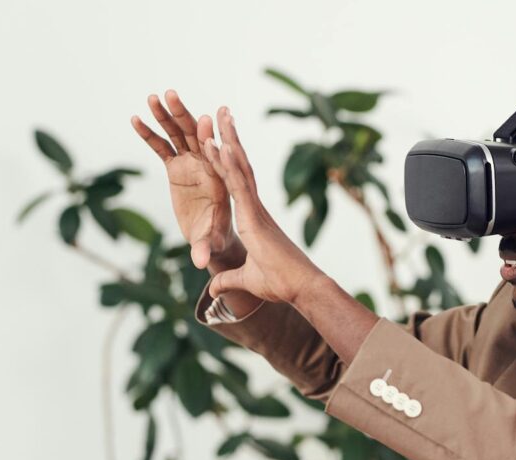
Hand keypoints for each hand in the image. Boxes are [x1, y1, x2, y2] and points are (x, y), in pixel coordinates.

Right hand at [132, 90, 242, 271]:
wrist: (213, 236)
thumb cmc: (217, 238)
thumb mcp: (211, 242)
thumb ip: (205, 248)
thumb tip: (200, 262)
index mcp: (221, 178)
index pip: (218, 156)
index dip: (211, 140)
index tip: (205, 122)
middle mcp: (207, 166)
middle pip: (196, 136)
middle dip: (185, 116)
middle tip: (173, 95)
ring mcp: (191, 164)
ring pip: (178, 135)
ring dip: (166, 115)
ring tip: (153, 97)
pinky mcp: (176, 167)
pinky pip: (162, 147)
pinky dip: (150, 133)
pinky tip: (136, 118)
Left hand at [202, 107, 323, 303]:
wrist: (300, 287)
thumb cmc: (281, 284)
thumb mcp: (246, 280)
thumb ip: (229, 280)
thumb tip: (215, 290)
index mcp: (253, 218)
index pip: (236, 183)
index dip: (228, 161)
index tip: (219, 140)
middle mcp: (255, 208)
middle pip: (239, 166)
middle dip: (230, 139)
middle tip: (221, 114)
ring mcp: (255, 210)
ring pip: (239, 169)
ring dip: (228, 141)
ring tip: (219, 116)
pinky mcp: (255, 217)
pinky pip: (240, 186)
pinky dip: (230, 165)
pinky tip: (221, 145)